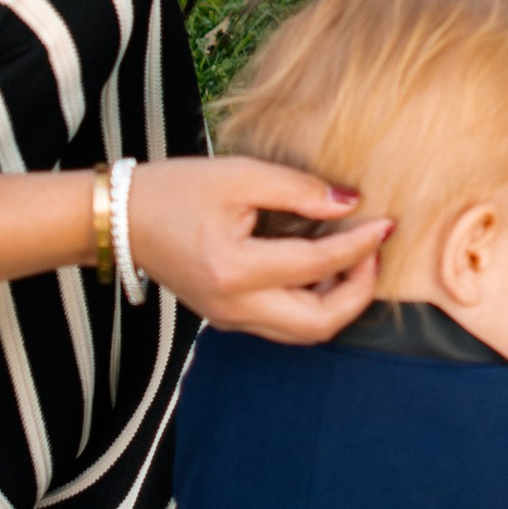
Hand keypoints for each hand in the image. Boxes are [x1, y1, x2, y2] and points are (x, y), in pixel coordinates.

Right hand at [125, 156, 391, 337]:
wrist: (121, 220)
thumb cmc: (176, 190)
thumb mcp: (240, 176)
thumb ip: (299, 190)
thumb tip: (351, 204)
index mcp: (235, 270)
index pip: (318, 266)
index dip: (360, 245)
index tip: (386, 223)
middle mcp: (234, 307)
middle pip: (319, 325)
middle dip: (359, 292)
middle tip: (372, 251)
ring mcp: (230, 320)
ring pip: (304, 333)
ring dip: (339, 302)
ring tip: (352, 258)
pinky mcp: (228, 318)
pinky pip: (284, 324)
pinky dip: (313, 303)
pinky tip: (321, 268)